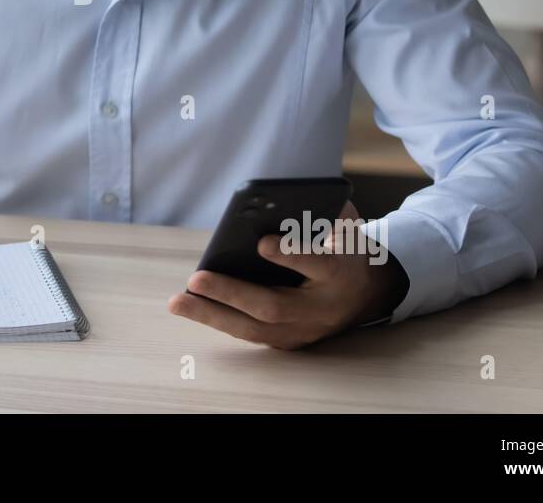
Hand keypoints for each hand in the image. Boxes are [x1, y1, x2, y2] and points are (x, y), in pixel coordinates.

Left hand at [167, 201, 408, 349]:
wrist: (365, 294)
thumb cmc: (343, 248)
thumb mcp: (343, 225)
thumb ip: (321, 212)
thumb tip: (279, 200)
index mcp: (340, 273)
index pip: (317, 264)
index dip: (291, 254)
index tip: (261, 242)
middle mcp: (321, 308)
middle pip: (274, 307)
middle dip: (233, 293)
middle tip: (197, 278)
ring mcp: (304, 331)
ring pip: (255, 329)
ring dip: (212, 315)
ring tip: (177, 301)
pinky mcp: (288, 342)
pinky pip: (249, 333)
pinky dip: (218, 320)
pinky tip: (190, 306)